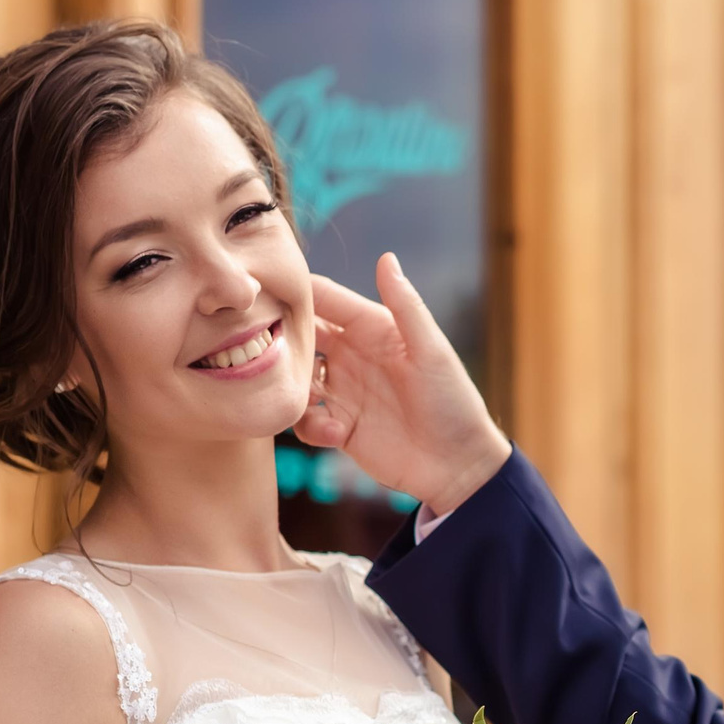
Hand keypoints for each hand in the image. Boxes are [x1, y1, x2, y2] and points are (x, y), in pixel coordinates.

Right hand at [294, 253, 510, 515]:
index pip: (324, 299)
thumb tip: (386, 257)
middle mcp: (351, 354)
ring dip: (292, 386)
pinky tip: (337, 433)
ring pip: (294, 378)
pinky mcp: (338, 427)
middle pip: (299, 336)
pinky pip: (305, 420)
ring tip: (312, 400)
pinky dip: (311, 425)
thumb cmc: (453, 401)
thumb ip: (405, 305)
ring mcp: (343, 391)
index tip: (266, 294)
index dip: (296, 293)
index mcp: (372, 327)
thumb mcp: (431, 350)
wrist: (457, 466)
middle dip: (281, 341)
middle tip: (269, 353)